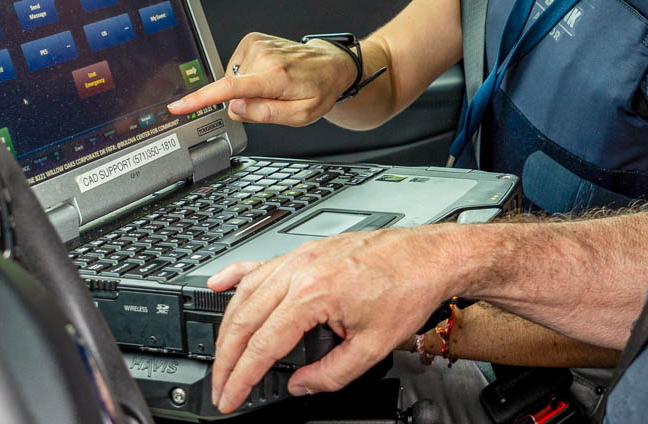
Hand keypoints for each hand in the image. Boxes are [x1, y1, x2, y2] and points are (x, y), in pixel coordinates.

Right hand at [166, 33, 353, 124]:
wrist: (330, 64)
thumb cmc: (319, 90)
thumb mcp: (300, 116)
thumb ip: (266, 115)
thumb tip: (235, 108)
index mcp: (275, 77)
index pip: (230, 89)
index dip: (201, 99)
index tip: (179, 106)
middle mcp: (264, 56)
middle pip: (232, 90)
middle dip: (245, 101)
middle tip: (273, 99)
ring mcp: (257, 45)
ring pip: (233, 80)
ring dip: (249, 88)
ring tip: (275, 85)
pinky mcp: (253, 39)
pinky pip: (237, 67)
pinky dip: (248, 75)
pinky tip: (268, 74)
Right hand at [207, 225, 450, 411]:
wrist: (429, 257)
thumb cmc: (408, 289)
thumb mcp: (373, 347)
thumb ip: (332, 374)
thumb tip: (301, 385)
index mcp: (314, 293)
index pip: (263, 344)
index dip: (242, 377)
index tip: (230, 396)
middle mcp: (301, 269)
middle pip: (244, 319)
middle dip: (226, 359)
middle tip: (221, 385)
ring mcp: (300, 256)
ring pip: (247, 293)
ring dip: (228, 326)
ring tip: (222, 356)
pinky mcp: (306, 250)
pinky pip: (260, 264)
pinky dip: (235, 277)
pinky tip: (218, 286)